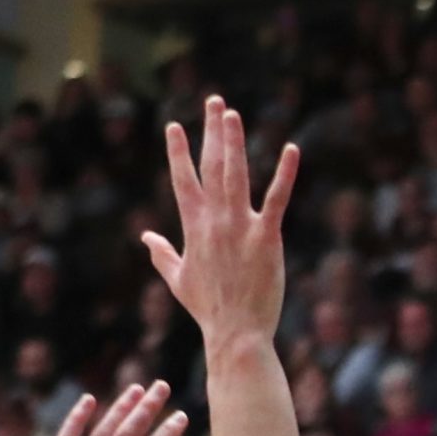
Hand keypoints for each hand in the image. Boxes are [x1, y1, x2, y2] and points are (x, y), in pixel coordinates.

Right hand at [144, 97, 298, 342]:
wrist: (235, 333)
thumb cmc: (209, 310)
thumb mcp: (179, 280)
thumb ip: (162, 254)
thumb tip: (145, 237)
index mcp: (194, 227)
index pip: (183, 180)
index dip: (178, 152)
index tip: (174, 126)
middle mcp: (214, 220)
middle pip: (211, 166)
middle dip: (211, 132)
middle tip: (214, 102)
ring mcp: (240, 226)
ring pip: (236, 174)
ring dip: (233, 141)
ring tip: (232, 113)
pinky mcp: (266, 237)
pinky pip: (277, 199)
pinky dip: (285, 173)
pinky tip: (291, 149)